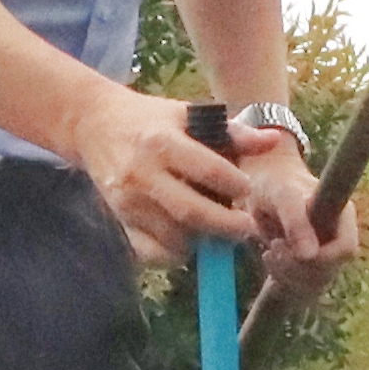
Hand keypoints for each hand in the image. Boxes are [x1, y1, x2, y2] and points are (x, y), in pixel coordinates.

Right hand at [65, 74, 278, 259]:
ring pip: (173, 236)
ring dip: (202, 241)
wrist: (94, 125)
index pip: (209, 170)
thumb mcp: (189, 115)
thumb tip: (274, 141)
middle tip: (246, 229)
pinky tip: (189, 241)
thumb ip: (233, 133)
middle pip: (191, 212)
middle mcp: (143, 174)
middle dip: (226, 226)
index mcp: (163, 142)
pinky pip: (150, 252)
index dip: (235, 185)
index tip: (246, 190)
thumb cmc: (150, 119)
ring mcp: (128, 201)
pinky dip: (174, 254)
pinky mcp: (120, 219)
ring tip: (218, 230)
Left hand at [232, 135, 336, 280]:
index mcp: (342, 215)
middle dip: (299, 266)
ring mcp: (325, 252)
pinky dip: (282, 278)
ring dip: (287, 273)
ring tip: (270, 251)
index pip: (346, 249)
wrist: (262, 186)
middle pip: (329, 269)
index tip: (296, 250)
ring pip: (315, 282)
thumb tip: (310, 255)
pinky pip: (301, 286)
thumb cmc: (275, 184)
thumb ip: (296, 221)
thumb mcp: (282, 195)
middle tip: (274, 247)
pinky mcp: (310, 265)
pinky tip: (270, 258)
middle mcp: (339, 236)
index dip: (324, 258)